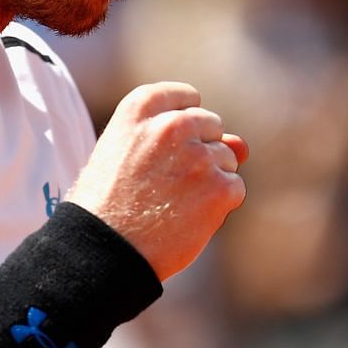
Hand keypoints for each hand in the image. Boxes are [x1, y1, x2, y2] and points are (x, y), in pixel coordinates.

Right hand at [63, 82, 247, 281]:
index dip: (182, 123)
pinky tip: (187, 217)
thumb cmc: (110, 203)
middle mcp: (172, 125)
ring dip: (208, 180)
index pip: (186, 97)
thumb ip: (184, 138)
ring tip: (170, 203)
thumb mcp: (130, 155)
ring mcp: (198, 156)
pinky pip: (235, 188)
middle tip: (164, 183)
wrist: (104, 250)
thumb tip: (242, 145)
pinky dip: (218, 205)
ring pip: (226, 158)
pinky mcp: (219, 188)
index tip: (167, 147)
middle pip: (210, 126)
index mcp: (140, 108)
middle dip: (198, 151)